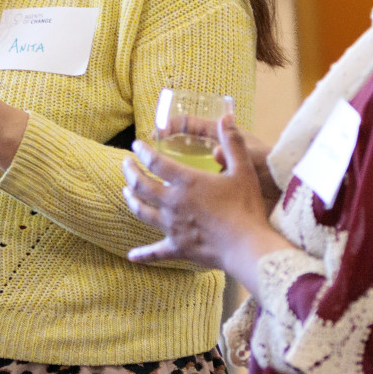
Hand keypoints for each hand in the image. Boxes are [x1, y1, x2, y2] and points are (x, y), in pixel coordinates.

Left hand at [121, 117, 290, 292]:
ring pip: (142, 211)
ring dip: (131, 199)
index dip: (143, 152)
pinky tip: (132, 256)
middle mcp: (172, 202)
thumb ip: (233, 143)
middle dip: (130, 172)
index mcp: (186, 182)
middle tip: (125, 163)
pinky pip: (155, 252)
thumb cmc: (246, 207)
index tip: (136, 145)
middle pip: (142, 185)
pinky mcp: (177, 247)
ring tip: (125, 192)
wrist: (247, 246)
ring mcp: (172, 226)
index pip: (155, 162)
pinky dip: (142, 254)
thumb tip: (227, 117)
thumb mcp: (243, 170)